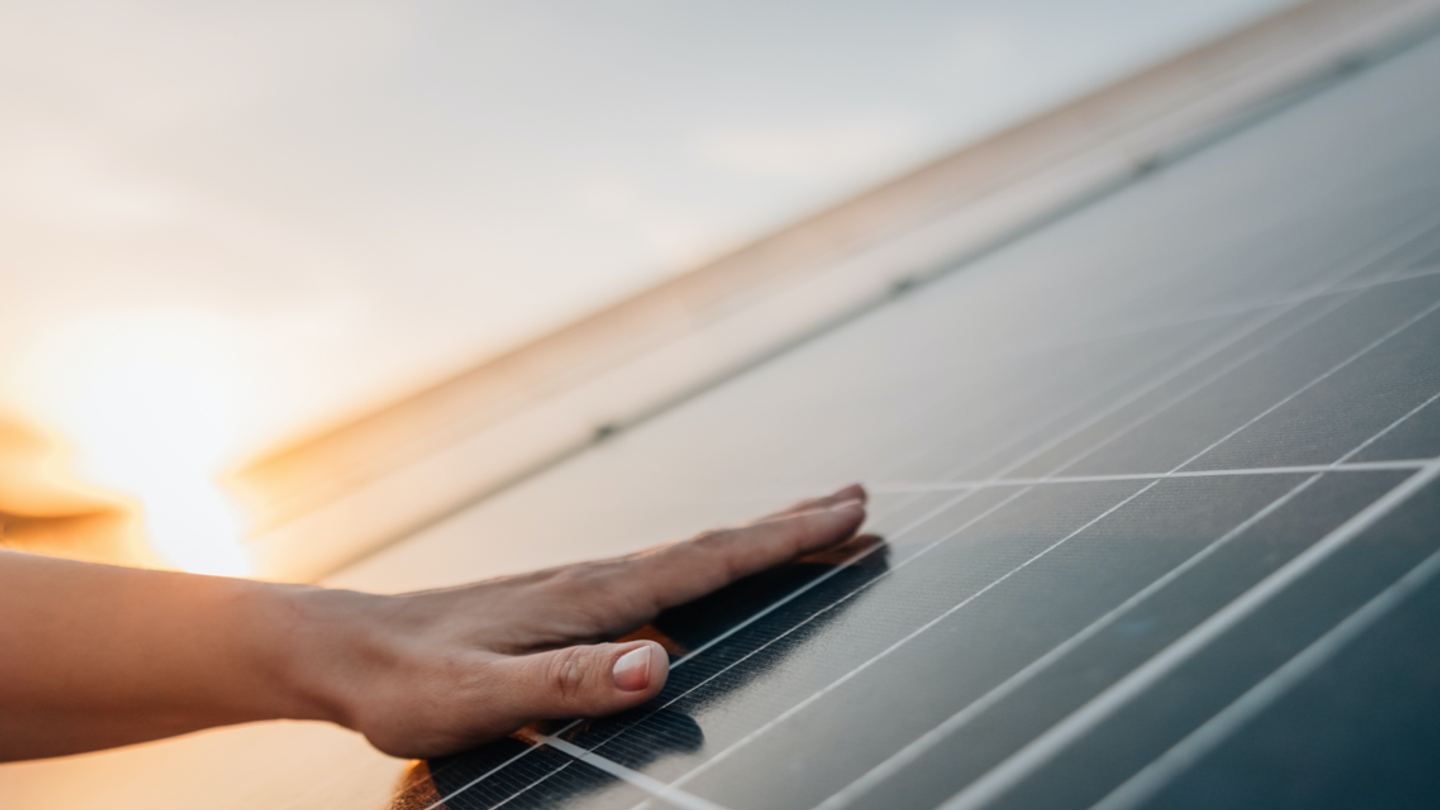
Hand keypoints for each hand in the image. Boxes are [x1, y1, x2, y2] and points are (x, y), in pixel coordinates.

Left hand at [286, 485, 866, 757]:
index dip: (779, 542)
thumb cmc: (406, 683)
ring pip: (685, 556)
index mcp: (587, 599)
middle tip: (856, 500)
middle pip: (709, 546)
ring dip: (752, 540)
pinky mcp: (558, 602)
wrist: (340, 650)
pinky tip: (700, 574)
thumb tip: (660, 662)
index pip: (704, 564)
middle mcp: (590, 580)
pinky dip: (702, 563)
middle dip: (787, 525)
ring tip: (804, 526)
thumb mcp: (481, 697)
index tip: (846, 514)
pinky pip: (654, 575)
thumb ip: (569, 682)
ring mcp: (574, 587)